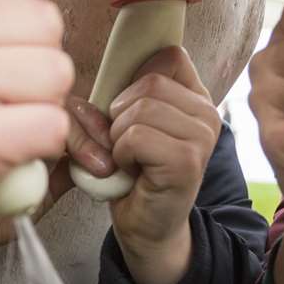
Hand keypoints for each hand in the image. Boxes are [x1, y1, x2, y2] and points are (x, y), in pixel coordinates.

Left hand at [68, 47, 219, 283]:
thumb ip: (104, 104)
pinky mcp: (187, 160)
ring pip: (141, 108)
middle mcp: (207, 112)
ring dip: (119, 137)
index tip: (126, 110)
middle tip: (122, 145)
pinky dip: (121, 154)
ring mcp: (202, 136)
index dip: (135, 78)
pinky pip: (137, 136)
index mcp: (195, 97)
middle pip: (150, 82)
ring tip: (127, 159)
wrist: (146, 227)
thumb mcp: (116, 129)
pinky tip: (130, 171)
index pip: (168, 56)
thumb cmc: (132, 175)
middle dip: (120, 114)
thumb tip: (75, 100)